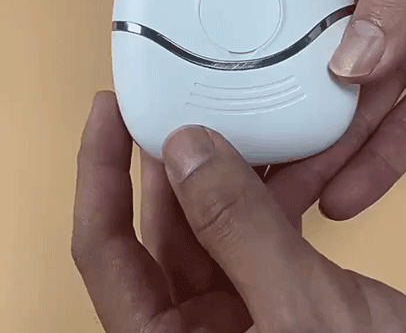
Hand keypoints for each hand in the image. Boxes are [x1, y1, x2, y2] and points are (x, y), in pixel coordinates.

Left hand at [72, 92, 405, 331]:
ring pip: (209, 219)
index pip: (104, 245)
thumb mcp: (298, 311)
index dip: (98, 172)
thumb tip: (189, 154)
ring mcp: (234, 309)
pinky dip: (263, 188)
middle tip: (168, 104)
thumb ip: (238, 230)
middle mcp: (193, 327)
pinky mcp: (273, 294)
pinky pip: (255, 226)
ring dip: (218, 169)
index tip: (108, 114)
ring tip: (219, 117)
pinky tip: (272, 155)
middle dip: (164, 159)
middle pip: (158, 224)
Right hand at [261, 0, 405, 221]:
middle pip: (307, 54)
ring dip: (319, 154)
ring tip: (283, 192)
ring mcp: (404, 33)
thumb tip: (353, 56)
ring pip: (351, 102)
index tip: (219, 67)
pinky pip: (405, 123)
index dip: (245, 19)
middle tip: (243, 152)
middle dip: (276, 108)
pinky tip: (345, 190)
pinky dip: (378, 161)